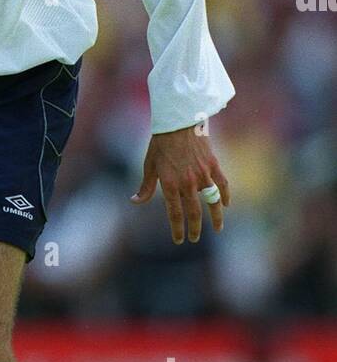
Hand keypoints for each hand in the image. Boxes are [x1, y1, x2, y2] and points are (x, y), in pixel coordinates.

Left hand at [131, 127, 229, 244]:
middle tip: (194, 239)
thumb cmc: (160, 142)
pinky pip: (222, 184)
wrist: (178, 121)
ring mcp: (202, 174)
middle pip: (194, 212)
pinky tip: (227, 205)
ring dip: (216, 217)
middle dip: (195, 228)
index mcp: (170, 184)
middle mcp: (188, 182)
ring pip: (212, 201)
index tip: (179, 240)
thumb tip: (135, 201)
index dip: (177, 229)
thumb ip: (146, 187)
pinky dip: (226, 195)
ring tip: (218, 230)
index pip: (175, 213)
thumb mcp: (149, 165)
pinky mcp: (213, 165)